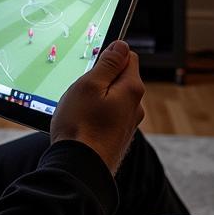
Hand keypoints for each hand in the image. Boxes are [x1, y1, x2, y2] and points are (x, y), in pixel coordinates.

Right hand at [50, 40, 144, 174]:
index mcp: (132, 89)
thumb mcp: (89, 85)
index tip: (92, 65)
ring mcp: (127, 124)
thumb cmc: (81, 127)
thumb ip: (108, 63)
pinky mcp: (117, 138)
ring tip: (78, 110)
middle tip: (80, 90)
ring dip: (97, 99)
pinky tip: (81, 124)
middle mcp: (135, 107)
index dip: (109, 55)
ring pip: (113, 99)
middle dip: (101, 79)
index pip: (128, 56)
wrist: (79, 169)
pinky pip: (108, 117)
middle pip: (121, 79)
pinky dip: (96, 116)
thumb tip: (121, 45)